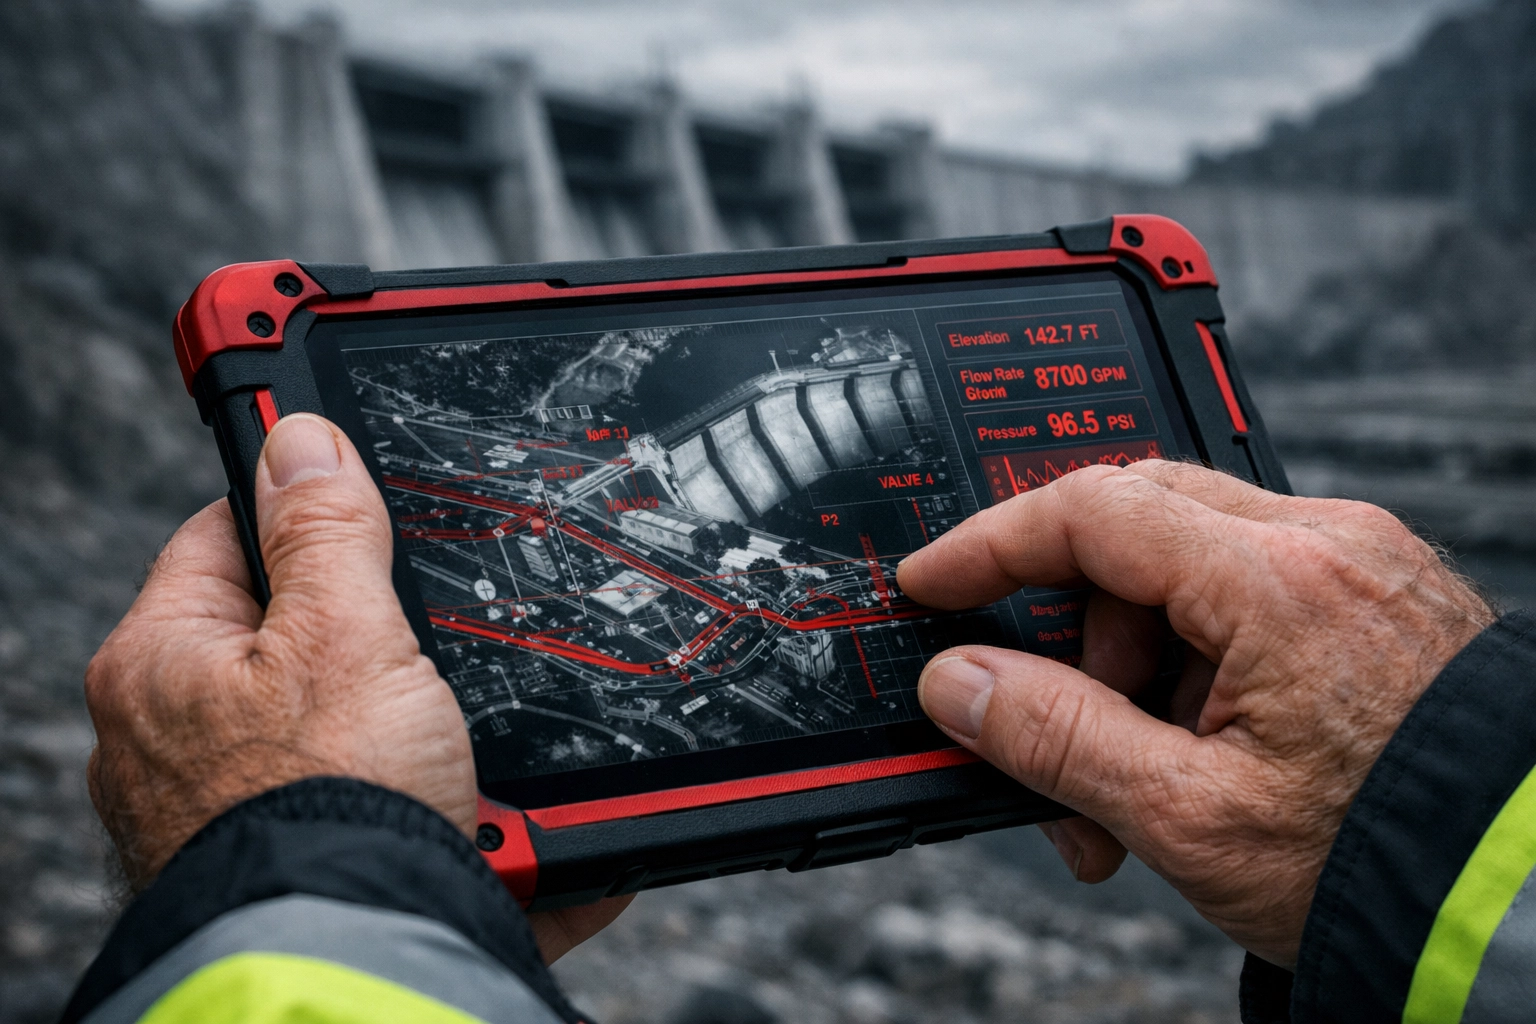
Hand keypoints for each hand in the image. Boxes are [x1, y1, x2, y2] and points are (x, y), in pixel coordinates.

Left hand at [85, 413, 626, 961]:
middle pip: (303, 639)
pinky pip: (399, 811)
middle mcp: (182, 742)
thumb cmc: (329, 803)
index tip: (354, 480)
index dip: (300, 503)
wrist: (369, 966)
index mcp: (164, 666)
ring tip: (473, 748)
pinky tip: (502, 814)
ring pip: (365, 733)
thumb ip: (327, 532)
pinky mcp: (316, 865)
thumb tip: (299, 440)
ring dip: (434, 735)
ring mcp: (247, 811)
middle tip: (437, 637)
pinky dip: (459, 810)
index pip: (224, 537)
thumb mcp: (349, 635)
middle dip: (387, 639)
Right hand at [896, 460, 1493, 966]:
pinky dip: (1190, 665)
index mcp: (1279, 582)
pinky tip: (1193, 754)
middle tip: (1049, 725)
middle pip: (1132, 528)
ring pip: (1181, 566)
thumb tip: (957, 681)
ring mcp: (1353, 564)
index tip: (932, 582)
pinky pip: (1239, 595)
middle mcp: (1324, 545)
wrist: (1524, 902)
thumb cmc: (1390, 859)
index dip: (989, 543)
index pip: (1090, 511)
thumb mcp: (1189, 816)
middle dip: (1071, 631)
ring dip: (1130, 664)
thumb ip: (1054, 736)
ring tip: (1136, 786)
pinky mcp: (1366, 595)